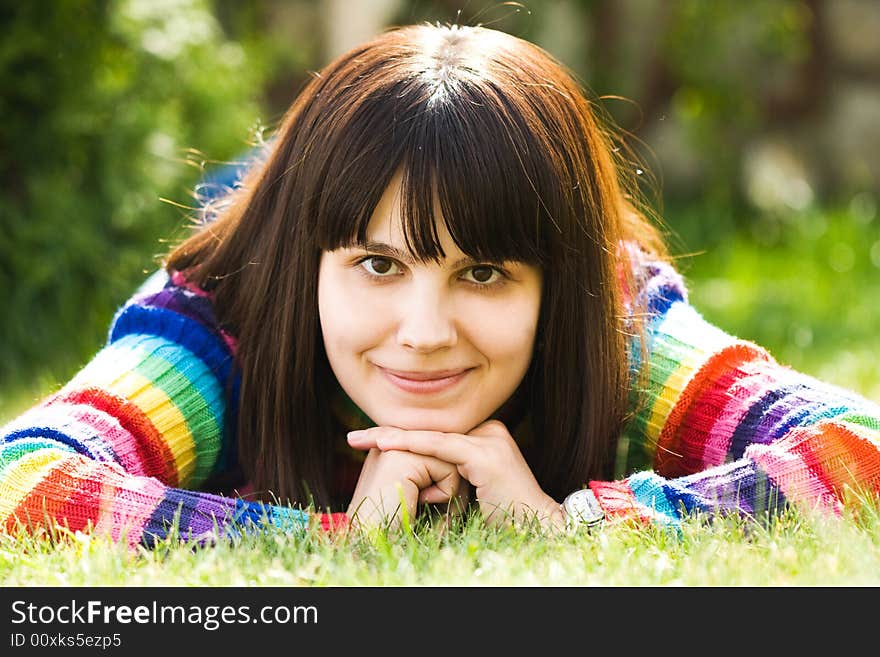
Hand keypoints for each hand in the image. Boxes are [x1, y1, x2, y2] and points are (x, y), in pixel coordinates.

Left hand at [347, 420, 563, 529]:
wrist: (537, 527)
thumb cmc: (504, 516)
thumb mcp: (470, 489)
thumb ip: (450, 474)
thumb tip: (418, 479)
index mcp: (484, 435)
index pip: (434, 432)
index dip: (401, 435)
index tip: (368, 440)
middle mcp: (489, 429)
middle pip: (429, 430)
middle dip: (390, 433)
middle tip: (355, 437)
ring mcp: (488, 439)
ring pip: (431, 436)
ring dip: (392, 438)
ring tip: (360, 439)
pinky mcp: (485, 454)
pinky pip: (440, 447)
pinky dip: (410, 445)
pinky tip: (384, 444)